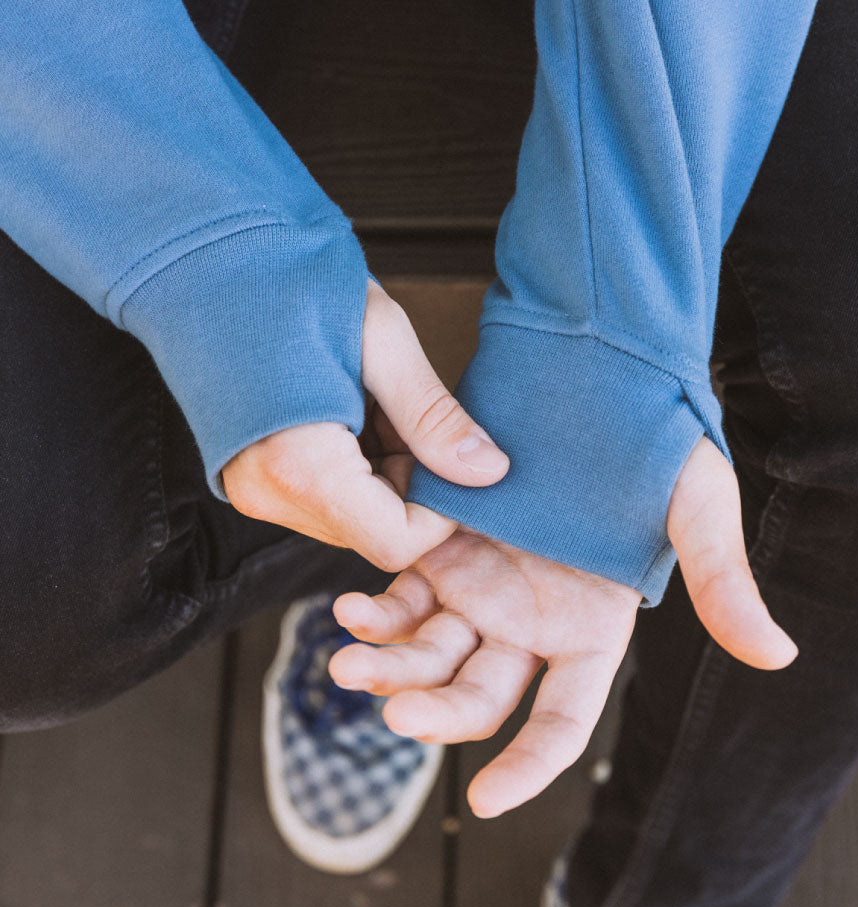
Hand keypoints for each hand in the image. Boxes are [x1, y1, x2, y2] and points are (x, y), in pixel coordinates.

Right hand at [221, 280, 508, 571]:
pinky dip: (364, 466)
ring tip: (382, 405)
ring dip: (392, 472)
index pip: (395, 541)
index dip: (442, 513)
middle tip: (417, 417)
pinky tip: (359, 412)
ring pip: (359, 517)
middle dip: (417, 485)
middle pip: (377, 532)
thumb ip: (434, 418)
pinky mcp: (258, 478)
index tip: (457, 460)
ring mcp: (258, 490)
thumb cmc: (290, 281)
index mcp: (298, 467)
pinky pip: (332, 498)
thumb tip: (488, 472)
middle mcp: (270, 494)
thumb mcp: (382, 341)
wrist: (212, 256)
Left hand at [329, 437, 797, 816]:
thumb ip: (721, 582)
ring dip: (388, 668)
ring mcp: (480, 585)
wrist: (592, 363)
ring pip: (428, 653)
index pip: (562, 722)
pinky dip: (375, 609)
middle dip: (435, 714)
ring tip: (346, 665)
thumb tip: (778, 657)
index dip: (528, 767)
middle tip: (396, 715)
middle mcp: (529, 621)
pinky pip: (400, 594)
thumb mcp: (696, 506)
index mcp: (590, 629)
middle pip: (478, 697)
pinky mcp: (440, 543)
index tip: (485, 800)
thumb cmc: (656, 433)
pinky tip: (350, 608)